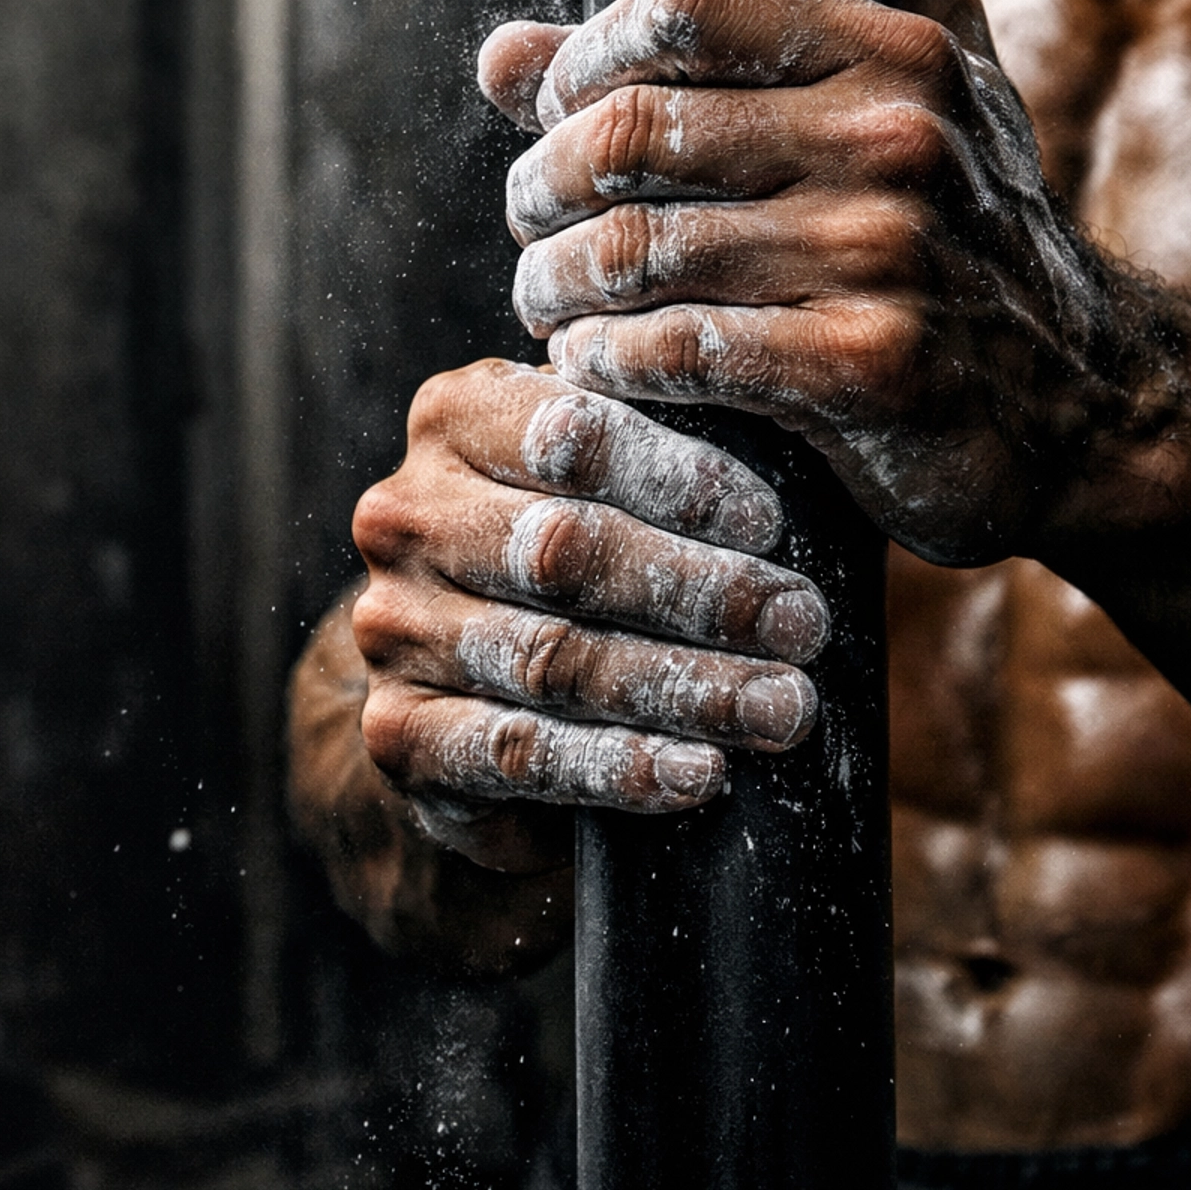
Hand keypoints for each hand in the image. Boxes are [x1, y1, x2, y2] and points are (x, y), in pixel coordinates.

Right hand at [351, 358, 827, 871]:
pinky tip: (698, 772)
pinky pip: (516, 752)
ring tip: (779, 707)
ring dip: (682, 688)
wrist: (468, 685)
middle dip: (700, 591)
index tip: (771, 524)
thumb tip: (796, 436)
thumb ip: (663, 444)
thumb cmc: (580, 556)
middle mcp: (404, 514)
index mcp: (454, 418)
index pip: (571, 433)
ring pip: (552, 658)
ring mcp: (390, 625)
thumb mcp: (607, 475)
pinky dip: (617, 766)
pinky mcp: (397, 730)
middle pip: (564, 549)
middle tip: (800, 625)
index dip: (681, 477)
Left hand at [480, 0, 1145, 568]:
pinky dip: (605, 359)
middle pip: (631, 128)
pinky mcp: (867, 368)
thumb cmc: (952, 242)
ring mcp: (885, 254)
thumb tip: (501, 53)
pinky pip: (673, 351)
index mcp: (896, 48)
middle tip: (528, 219)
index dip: (583, 54)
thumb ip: (704, 68)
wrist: (1084, 405)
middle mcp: (895, 138)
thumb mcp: (873, 112)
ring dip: (551, 281)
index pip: (686, 4)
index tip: (552, 111)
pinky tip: (597, 362)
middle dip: (540, 181)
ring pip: (631, 250)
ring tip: (544, 297)